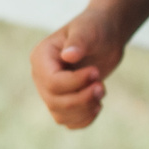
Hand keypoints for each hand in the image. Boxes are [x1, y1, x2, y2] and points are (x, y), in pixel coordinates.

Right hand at [32, 9, 129, 129]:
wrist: (106, 35)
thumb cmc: (96, 27)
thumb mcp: (88, 30)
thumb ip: (78, 42)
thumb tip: (69, 55)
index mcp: (42, 57)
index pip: (52, 82)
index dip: (75, 83)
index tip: (96, 73)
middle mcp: (41, 76)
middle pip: (54, 101)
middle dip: (82, 98)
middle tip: (102, 86)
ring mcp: (51, 90)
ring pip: (60, 114)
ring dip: (84, 110)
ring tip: (101, 92)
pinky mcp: (64, 101)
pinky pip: (68, 121)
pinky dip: (83, 119)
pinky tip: (97, 105)